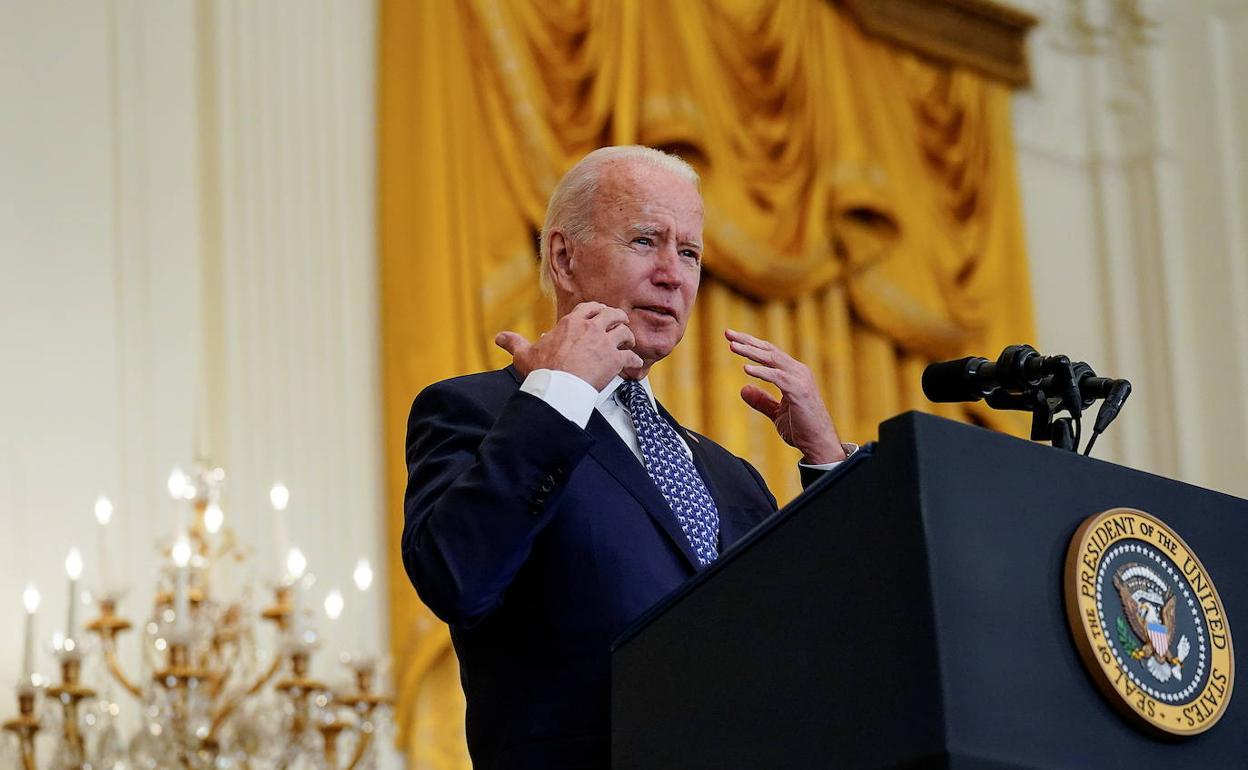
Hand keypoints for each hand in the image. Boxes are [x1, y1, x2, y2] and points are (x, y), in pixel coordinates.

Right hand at [496, 302, 643, 390]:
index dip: (598, 310)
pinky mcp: (615, 360)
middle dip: (619, 318)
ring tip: (629, 345)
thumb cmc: (542, 371)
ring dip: (629, 338)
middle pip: (612, 314)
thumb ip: (514, 342)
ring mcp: (604, 343)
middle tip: (620, 325)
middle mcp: (591, 328)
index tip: (601, 314)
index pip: (590, 307)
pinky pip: (631, 356)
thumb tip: (498, 338)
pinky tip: (635, 365)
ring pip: (625, 332)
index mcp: (571, 323)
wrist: (557, 388)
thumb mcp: (525, 354)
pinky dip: (634, 360)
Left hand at [725, 328, 845, 463]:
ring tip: (733, 346)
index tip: (732, 338)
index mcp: (794, 374)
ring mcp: (800, 380)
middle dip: (747, 341)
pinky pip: (777, 377)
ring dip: (751, 351)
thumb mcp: (777, 413)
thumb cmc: (802, 429)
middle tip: (727, 333)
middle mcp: (798, 371)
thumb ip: (762, 401)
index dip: (751, 344)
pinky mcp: (799, 391)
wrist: (819, 444)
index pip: (770, 353)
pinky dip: (761, 371)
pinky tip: (746, 369)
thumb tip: (743, 389)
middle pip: (769, 350)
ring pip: (772, 359)